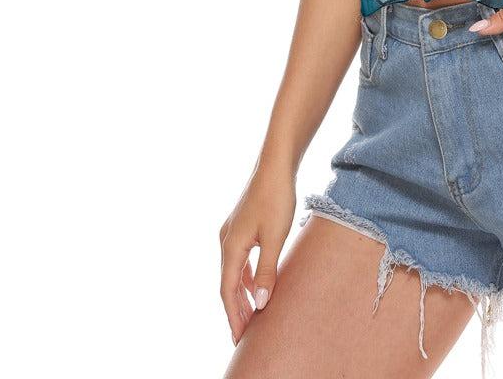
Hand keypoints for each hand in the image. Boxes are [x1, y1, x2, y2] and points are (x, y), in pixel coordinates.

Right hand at [218, 165, 296, 345]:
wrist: (276, 164)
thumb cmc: (277, 197)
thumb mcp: (276, 237)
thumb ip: (267, 270)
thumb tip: (259, 303)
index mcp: (231, 246)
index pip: (227, 290)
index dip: (233, 315)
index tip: (240, 338)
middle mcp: (226, 240)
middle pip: (227, 283)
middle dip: (235, 309)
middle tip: (244, 334)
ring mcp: (232, 232)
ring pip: (233, 271)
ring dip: (240, 293)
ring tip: (250, 314)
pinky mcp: (242, 225)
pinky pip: (240, 259)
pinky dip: (245, 275)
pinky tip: (254, 283)